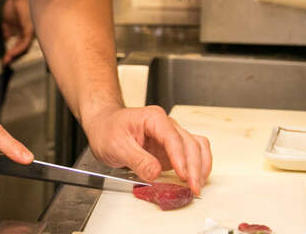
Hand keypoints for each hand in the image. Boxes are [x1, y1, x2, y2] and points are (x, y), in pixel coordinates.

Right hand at [1, 0, 34, 64]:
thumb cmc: (14, 4)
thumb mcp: (8, 19)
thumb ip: (8, 29)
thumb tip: (6, 38)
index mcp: (24, 29)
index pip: (21, 44)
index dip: (14, 51)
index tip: (6, 58)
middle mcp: (29, 31)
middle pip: (23, 47)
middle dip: (14, 55)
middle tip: (5, 61)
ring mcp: (31, 30)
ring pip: (25, 47)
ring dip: (15, 54)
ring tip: (7, 59)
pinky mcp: (30, 29)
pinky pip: (25, 42)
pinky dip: (18, 48)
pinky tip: (11, 52)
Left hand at [82, 105, 211, 194]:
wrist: (104, 125)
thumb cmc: (108, 130)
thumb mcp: (117, 146)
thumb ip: (137, 160)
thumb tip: (155, 173)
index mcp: (154, 118)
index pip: (173, 138)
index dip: (180, 158)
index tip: (183, 175)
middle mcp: (167, 125)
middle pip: (189, 143)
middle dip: (194, 167)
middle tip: (193, 187)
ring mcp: (171, 136)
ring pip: (196, 147)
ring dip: (201, 166)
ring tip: (197, 186)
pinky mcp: (172, 148)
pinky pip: (193, 153)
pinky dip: (199, 165)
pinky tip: (198, 178)